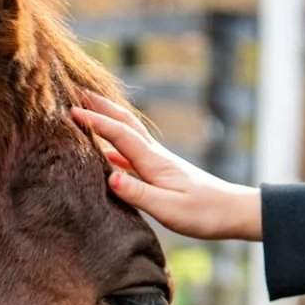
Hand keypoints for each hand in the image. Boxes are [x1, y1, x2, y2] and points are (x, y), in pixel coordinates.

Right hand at [70, 91, 262, 241]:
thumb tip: (109, 177)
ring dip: (107, 120)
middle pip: (125, 123)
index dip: (95, 121)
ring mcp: (159, 162)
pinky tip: (104, 152)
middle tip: (77, 92)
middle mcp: (156, 156)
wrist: (233, 212)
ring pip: (128, 134)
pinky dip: (114, 144)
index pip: (120, 135)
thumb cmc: (203, 213)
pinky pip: (131, 152)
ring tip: (87, 112)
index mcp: (154, 162)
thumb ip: (138, 193)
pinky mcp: (161, 171)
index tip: (71, 110)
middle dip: (101, 107)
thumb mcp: (168, 208)